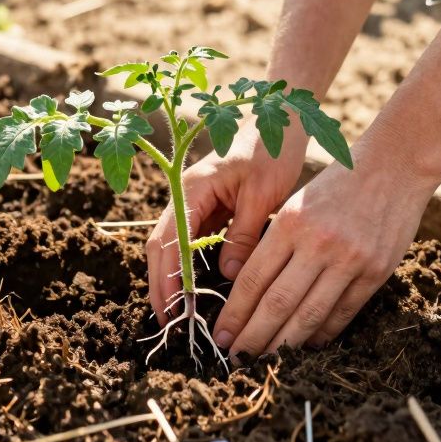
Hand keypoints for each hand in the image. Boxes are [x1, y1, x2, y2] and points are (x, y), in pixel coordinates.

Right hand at [145, 124, 307, 324]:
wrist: (279, 119)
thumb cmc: (272, 150)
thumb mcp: (261, 194)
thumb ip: (242, 234)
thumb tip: (227, 275)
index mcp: (192, 189)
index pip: (169, 241)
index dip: (166, 278)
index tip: (170, 310)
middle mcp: (186, 196)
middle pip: (162, 246)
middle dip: (161, 284)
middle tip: (167, 322)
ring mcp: (195, 201)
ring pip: (174, 245)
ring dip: (172, 277)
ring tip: (177, 313)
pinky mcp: (210, 207)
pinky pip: (192, 240)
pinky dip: (189, 265)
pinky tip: (195, 288)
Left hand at [211, 157, 435, 357]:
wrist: (394, 168)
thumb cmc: (337, 185)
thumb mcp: (297, 204)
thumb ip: (276, 244)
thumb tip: (251, 292)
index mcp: (291, 224)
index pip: (254, 279)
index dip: (235, 313)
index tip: (221, 335)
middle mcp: (318, 244)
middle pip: (277, 304)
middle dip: (253, 337)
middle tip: (237, 358)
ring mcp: (350, 260)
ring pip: (309, 316)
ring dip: (284, 344)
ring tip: (266, 360)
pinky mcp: (376, 272)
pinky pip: (343, 313)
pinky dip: (322, 334)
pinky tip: (306, 345)